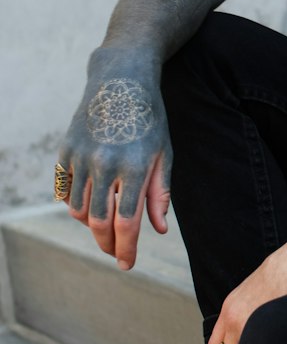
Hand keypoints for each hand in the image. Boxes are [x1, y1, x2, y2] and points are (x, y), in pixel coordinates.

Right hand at [57, 51, 171, 270]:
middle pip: (100, 222)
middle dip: (108, 244)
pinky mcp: (66, 150)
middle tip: (116, 253)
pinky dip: (76, 204)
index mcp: (135, 166)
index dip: (126, 249)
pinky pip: (65, 191)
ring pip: (79, 210)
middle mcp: (105, 163)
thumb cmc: (149, 118)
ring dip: (92, 225)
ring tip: (107, 225)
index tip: (127, 264)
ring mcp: (81, 156)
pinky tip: (91, 204)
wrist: (121, 79)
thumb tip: (159, 230)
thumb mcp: (164, 153)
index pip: (127, 222)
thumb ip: (160, 193)